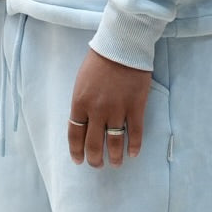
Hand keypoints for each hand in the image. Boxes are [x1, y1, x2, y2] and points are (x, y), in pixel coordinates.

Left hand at [68, 49, 151, 167]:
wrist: (122, 46)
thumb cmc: (99, 61)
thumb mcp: (81, 82)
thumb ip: (81, 104)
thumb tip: (83, 124)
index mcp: (79, 103)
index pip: (75, 135)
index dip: (76, 151)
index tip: (79, 160)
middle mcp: (96, 110)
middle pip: (93, 144)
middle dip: (95, 159)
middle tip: (98, 165)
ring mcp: (117, 110)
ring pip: (114, 143)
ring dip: (115, 157)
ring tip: (116, 163)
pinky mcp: (136, 107)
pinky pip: (134, 133)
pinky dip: (134, 146)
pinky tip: (133, 153)